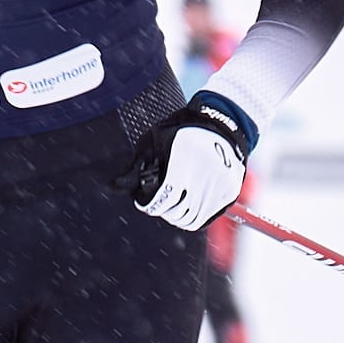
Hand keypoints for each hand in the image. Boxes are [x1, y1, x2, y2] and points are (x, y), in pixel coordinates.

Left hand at [120, 94, 252, 231]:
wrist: (221, 123)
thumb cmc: (181, 131)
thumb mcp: (155, 140)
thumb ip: (136, 165)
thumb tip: (114, 186)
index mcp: (186, 158)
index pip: (165, 197)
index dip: (150, 206)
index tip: (143, 204)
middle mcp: (206, 172)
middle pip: (179, 211)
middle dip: (163, 211)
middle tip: (156, 205)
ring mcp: (221, 183)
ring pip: (193, 219)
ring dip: (177, 218)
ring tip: (170, 208)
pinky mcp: (229, 191)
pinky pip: (207, 217)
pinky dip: (193, 220)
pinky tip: (184, 210)